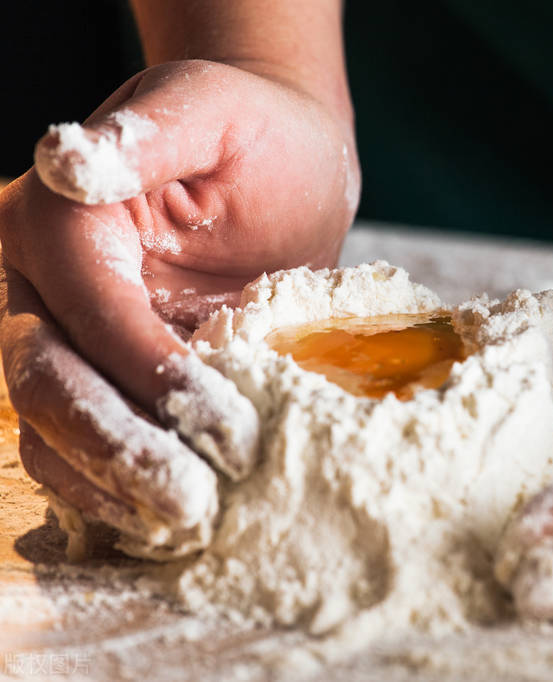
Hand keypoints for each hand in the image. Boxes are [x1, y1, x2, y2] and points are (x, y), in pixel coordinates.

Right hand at [0, 59, 358, 555]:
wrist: (279, 169)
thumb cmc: (255, 136)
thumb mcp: (213, 109)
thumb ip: (149, 131)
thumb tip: (67, 162)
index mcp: (58, 218)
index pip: (90, 311)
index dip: (151, 376)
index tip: (230, 430)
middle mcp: (37, 282)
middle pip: (46, 380)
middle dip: (119, 448)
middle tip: (195, 503)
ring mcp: (60, 336)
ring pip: (48, 427)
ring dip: (109, 484)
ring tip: (188, 524)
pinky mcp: (99, 375)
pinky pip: (78, 443)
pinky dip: (112, 488)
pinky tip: (164, 522)